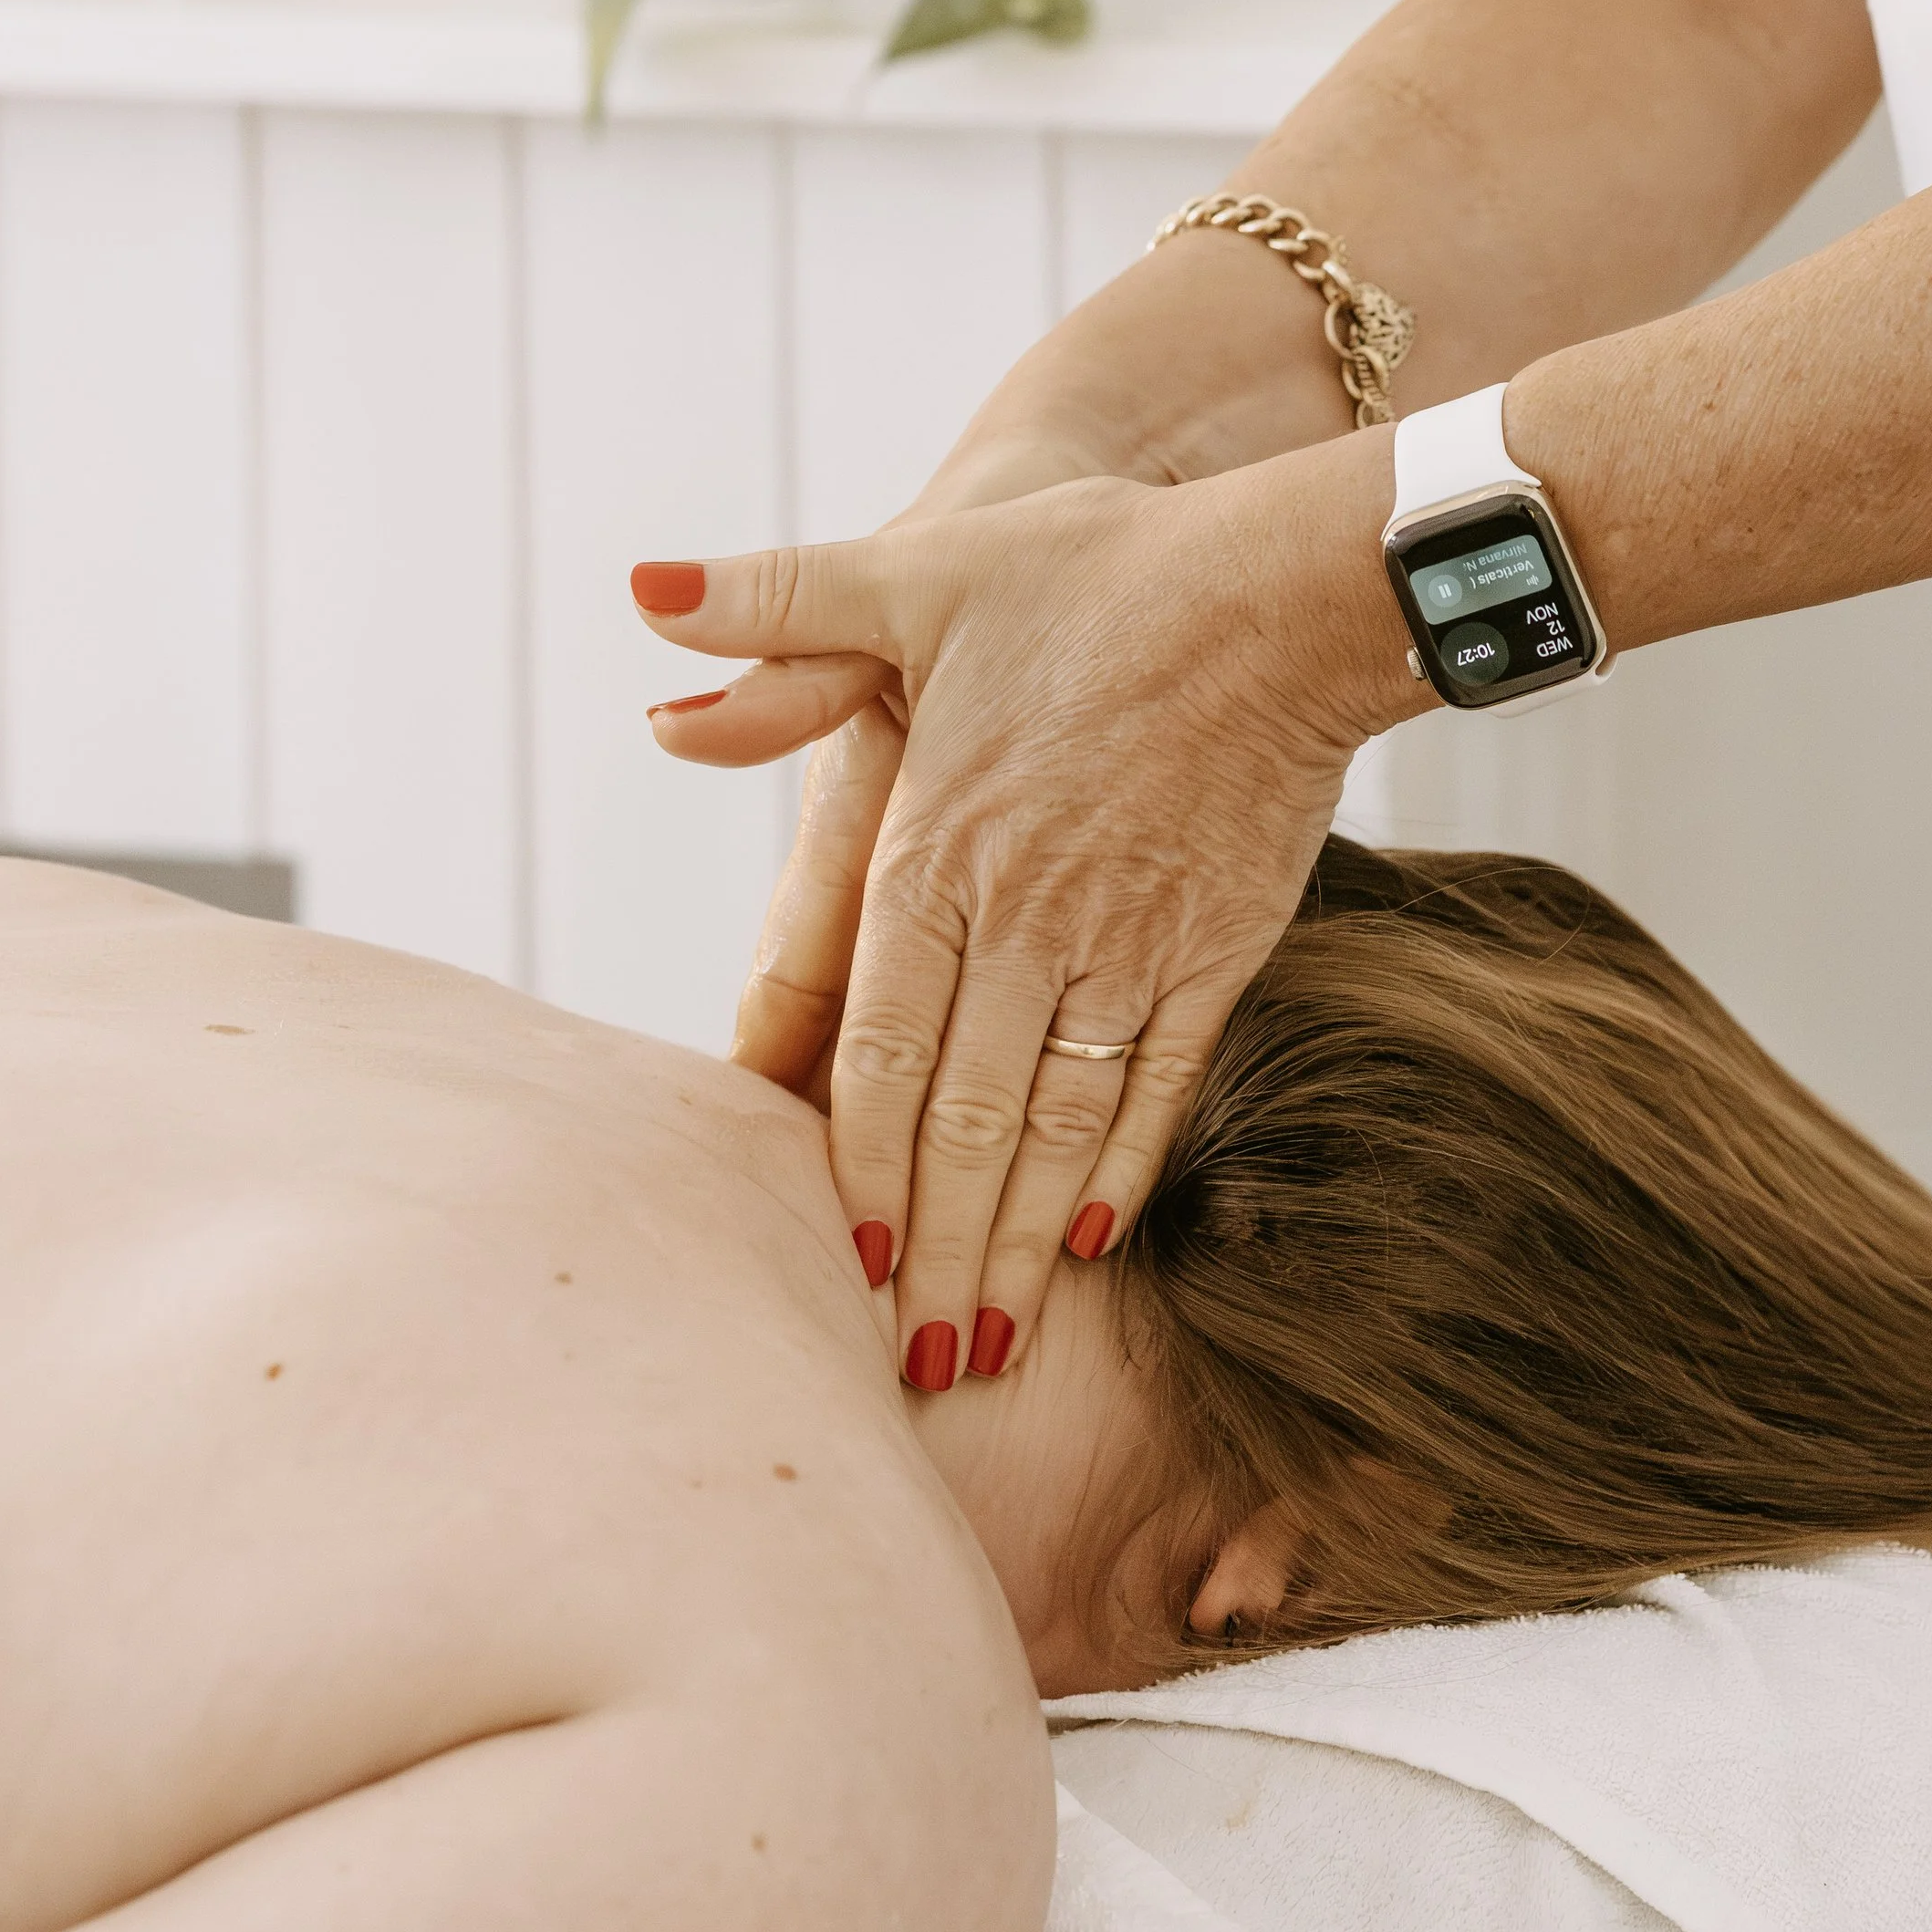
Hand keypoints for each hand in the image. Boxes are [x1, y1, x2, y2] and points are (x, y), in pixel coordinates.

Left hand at [632, 430, 1410, 1383]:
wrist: (1289, 583)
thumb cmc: (1094, 569)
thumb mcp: (919, 569)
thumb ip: (775, 604)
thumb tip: (642, 587)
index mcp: (939, 847)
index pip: (877, 1041)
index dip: (853, 1160)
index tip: (833, 1259)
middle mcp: (1026, 916)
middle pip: (962, 1118)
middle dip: (928, 1249)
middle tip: (901, 1362)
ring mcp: (1129, 943)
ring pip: (1055, 1127)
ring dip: (1013, 1245)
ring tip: (979, 1345)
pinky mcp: (1217, 949)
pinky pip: (1158, 1086)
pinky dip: (1119, 1172)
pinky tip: (1085, 1247)